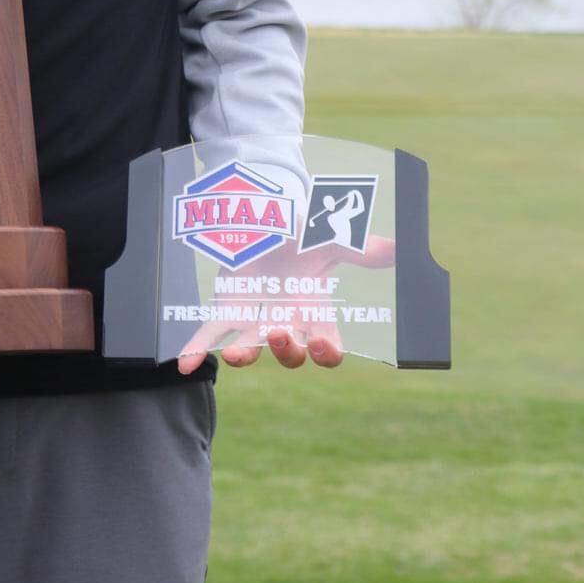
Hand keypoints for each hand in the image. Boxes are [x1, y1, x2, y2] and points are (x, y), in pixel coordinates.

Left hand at [176, 233, 394, 376]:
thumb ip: (362, 247)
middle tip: (280, 333)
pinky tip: (184, 363)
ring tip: (236, 355)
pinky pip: (211, 335)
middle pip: (291, 354)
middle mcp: (286, 323)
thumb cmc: (304, 235)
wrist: (268, 220)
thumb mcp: (332, 238)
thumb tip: (399, 249)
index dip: (327, 350)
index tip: (324, 344)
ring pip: (252, 349)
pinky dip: (198, 349)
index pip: (328, 345)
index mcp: (315, 312)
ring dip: (244, 355)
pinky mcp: (227, 310)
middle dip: (287, 350)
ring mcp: (254, 320)